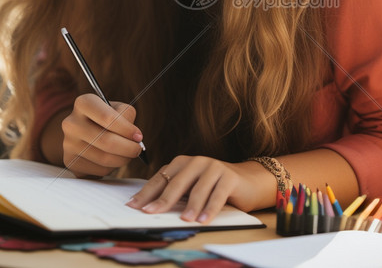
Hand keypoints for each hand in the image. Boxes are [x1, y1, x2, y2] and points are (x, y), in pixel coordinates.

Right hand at [61, 93, 144, 176]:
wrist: (85, 133)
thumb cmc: (107, 119)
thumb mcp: (118, 109)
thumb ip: (127, 117)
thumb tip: (134, 137)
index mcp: (84, 103)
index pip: (107, 117)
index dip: (127, 129)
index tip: (138, 136)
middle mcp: (71, 123)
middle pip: (106, 141)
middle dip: (129, 148)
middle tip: (137, 149)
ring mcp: (68, 143)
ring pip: (104, 158)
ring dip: (123, 159)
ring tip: (127, 154)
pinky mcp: (70, 161)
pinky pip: (98, 170)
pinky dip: (111, 168)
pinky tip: (112, 160)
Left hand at [126, 156, 269, 223]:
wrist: (247, 182)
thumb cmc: (213, 187)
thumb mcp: (191, 188)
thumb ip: (175, 193)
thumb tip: (150, 207)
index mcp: (183, 163)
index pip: (161, 178)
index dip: (147, 193)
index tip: (134, 206)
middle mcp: (197, 162)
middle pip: (177, 182)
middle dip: (163, 199)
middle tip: (150, 213)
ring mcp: (214, 167)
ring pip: (198, 189)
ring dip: (191, 206)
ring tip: (184, 220)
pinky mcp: (229, 177)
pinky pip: (218, 194)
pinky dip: (210, 208)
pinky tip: (204, 220)